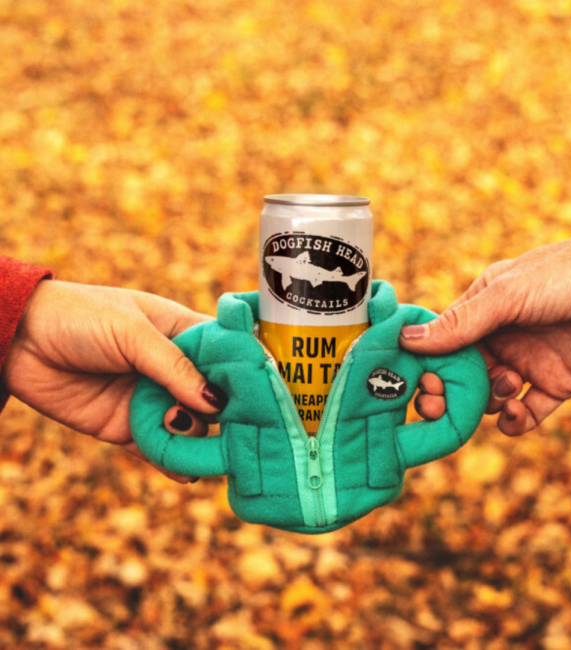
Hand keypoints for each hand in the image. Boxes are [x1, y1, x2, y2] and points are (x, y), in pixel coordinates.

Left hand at [1, 280, 225, 480]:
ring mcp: (151, 399)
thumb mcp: (132, 333)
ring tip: (182, 430)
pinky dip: (172, 462)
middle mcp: (173, 370)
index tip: (266, 394)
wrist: (17, 340)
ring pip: (189, 427)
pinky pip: (158, 449)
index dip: (246, 374)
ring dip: (194, 436)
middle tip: (234, 427)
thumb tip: (217, 403)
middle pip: (213, 398)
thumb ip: (175, 367)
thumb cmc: (80, 317)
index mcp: (183, 333)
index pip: (227, 355)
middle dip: (224, 413)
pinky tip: (186, 471)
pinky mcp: (127, 427)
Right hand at [400, 210, 570, 434]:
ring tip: (505, 388)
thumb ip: (461, 323)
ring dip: (488, 401)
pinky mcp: (558, 384)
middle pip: (462, 375)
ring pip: (490, 397)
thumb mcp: (509, 295)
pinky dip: (515, 421)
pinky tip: (516, 412)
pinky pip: (527, 413)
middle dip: (448, 392)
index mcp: (483, 309)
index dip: (428, 364)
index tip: (420, 381)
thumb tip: (406, 339)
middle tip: (438, 405)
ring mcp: (529, 361)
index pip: (443, 342)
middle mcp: (503, 336)